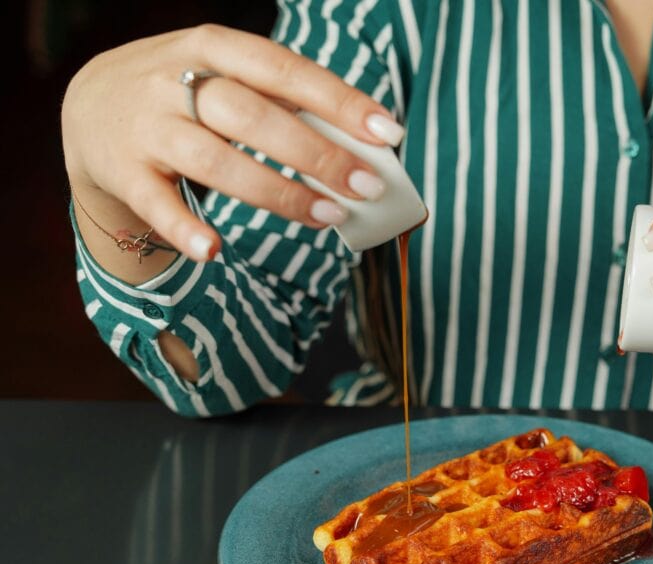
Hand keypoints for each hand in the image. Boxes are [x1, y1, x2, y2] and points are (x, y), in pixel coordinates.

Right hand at [61, 24, 404, 262]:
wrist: (89, 108)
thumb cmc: (184, 96)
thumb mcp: (226, 79)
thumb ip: (281, 105)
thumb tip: (359, 147)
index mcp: (211, 48)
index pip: (283, 70)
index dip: (337, 100)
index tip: (387, 132)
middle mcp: (174, 81)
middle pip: (253, 117)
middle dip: (316, 153)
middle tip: (367, 186)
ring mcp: (145, 127)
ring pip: (215, 162)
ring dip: (277, 192)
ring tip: (330, 217)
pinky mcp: (122, 172)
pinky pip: (156, 205)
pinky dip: (185, 229)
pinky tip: (215, 251)